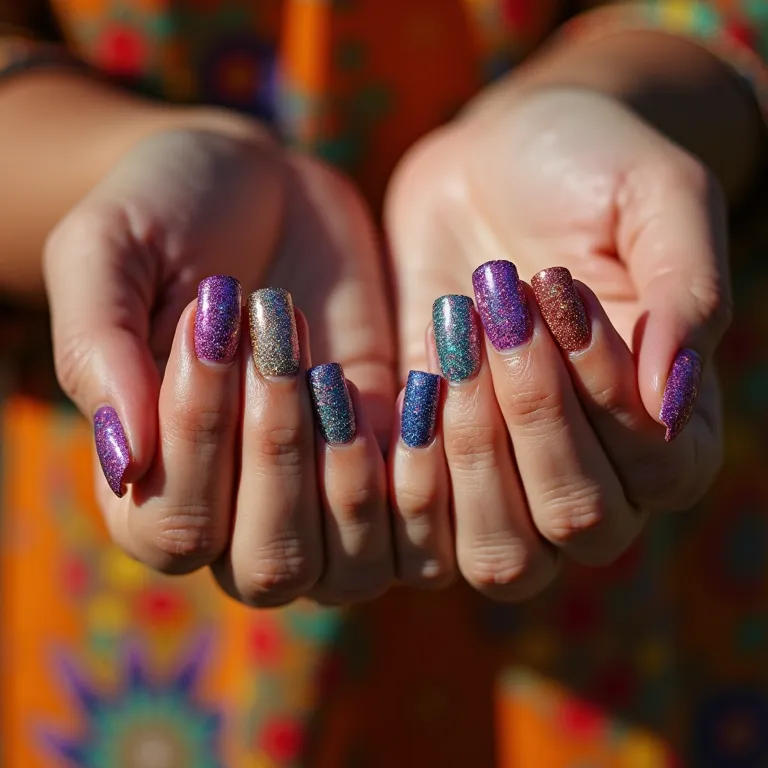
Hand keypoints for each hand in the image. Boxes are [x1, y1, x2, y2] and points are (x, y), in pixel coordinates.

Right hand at [44, 119, 396, 604]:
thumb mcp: (108, 250)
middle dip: (278, 454)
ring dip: (348, 477)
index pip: (172, 530)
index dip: (198, 440)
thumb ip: (97, 352)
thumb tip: (124, 461)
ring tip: (331, 369)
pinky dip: (424, 481)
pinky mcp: (389, 463)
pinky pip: (420, 534)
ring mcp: (321, 495)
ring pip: (348, 571)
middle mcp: (236, 509)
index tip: (208, 319)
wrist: (263, 185)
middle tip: (277, 334)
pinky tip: (417, 387)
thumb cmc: (168, 211)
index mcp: (150, 479)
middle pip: (268, 567)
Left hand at [385, 88, 729, 598]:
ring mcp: (509, 480)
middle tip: (493, 312)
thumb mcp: (654, 195)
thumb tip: (674, 396)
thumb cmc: (583, 169)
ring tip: (451, 340)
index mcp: (668, 418)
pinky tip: (405, 383)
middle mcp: (597, 469)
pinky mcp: (437, 471)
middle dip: (531, 415)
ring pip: (505, 556)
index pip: (657, 465)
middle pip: (581, 522)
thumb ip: (687, 291)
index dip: (603, 391)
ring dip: (471, 452)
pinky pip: (425, 538)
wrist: (488, 165)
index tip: (556, 285)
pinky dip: (409, 479)